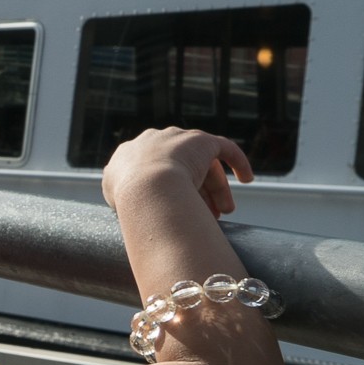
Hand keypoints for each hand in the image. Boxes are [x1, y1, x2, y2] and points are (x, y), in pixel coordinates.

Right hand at [102, 127, 253, 216]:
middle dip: (193, 191)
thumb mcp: (117, 201)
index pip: (152, 170)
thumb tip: (140, 225)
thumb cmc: (130, 205)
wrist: (144, 189)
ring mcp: (175, 139)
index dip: (166, 189)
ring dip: (215, 188)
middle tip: (204, 214)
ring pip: (201, 164)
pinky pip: (224, 148)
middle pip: (178, 166)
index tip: (175, 208)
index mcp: (126, 156)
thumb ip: (126, 201)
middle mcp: (150, 142)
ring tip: (224, 212)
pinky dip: (237, 162)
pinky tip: (247, 178)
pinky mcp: (200, 140)